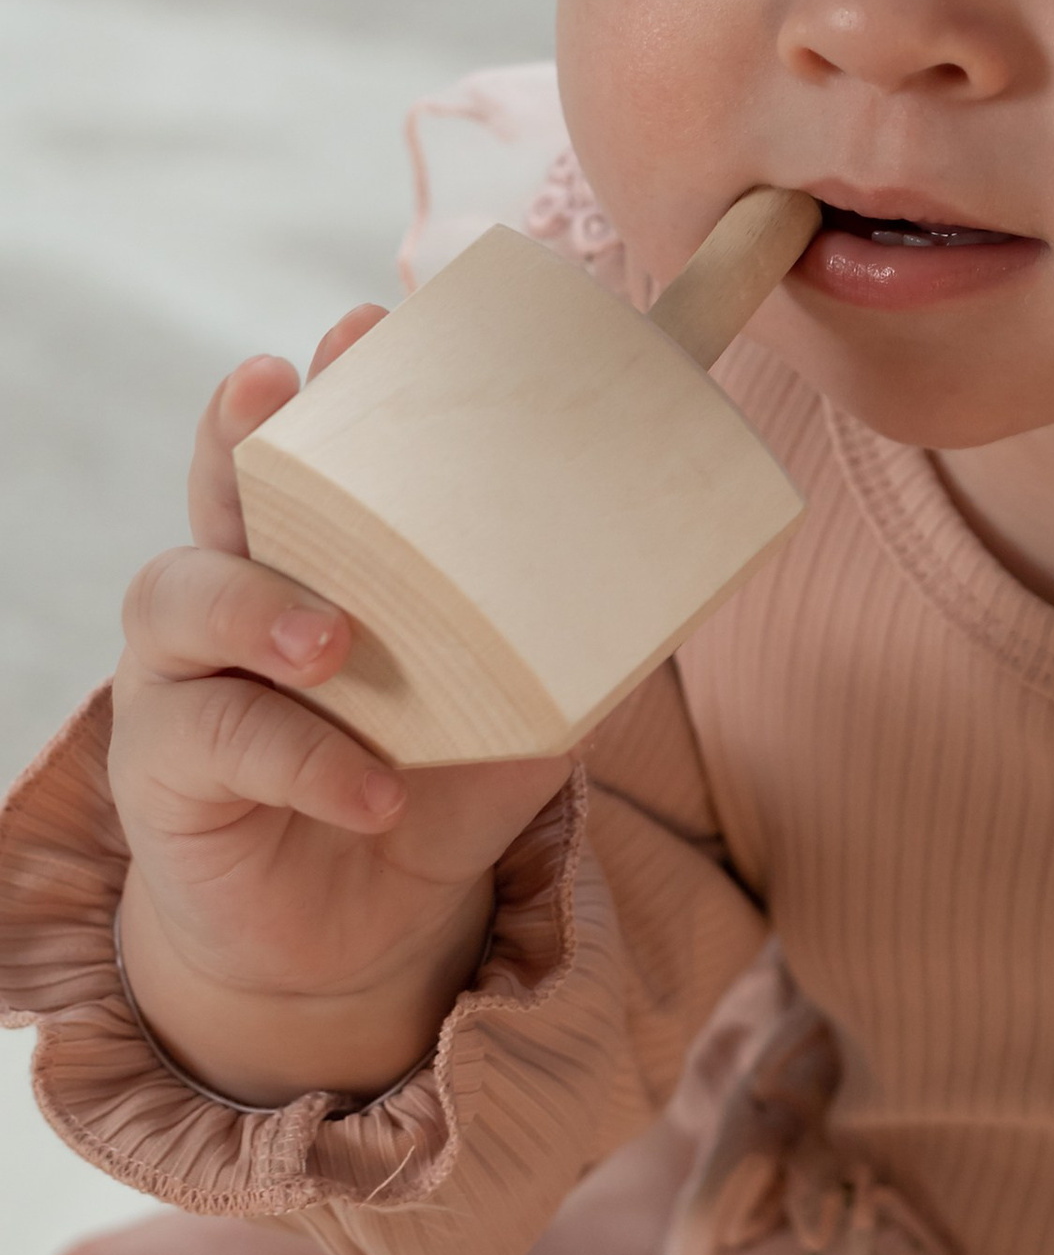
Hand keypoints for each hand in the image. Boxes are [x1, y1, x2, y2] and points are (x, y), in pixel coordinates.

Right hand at [107, 321, 568, 1103]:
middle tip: (277, 390)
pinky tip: (371, 791)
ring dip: (256, 607)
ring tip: (333, 642)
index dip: (327, 380)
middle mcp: (237, 585)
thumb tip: (688, 567)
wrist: (360, 930)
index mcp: (324, 550)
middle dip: (241, 430)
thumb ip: (573, 643)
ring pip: (182, 596)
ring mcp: (186, 673)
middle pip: (218, 484)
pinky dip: (302, 762)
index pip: (313, 442)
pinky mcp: (164, 767)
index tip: (368, 323)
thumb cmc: (433, 781)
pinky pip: (221, 744)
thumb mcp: (519, 706)